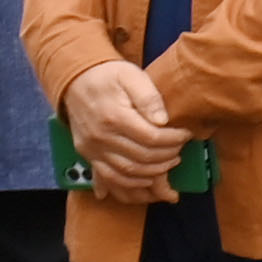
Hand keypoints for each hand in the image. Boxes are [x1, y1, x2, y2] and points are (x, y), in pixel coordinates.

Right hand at [61, 60, 190, 201]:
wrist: (75, 80)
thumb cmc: (108, 76)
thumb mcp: (131, 76)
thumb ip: (149, 97)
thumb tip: (162, 121)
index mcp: (114, 116)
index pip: (151, 138)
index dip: (174, 140)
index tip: (186, 134)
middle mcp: (100, 136)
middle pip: (141, 158)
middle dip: (167, 157)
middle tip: (180, 150)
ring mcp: (91, 148)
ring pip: (126, 173)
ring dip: (153, 173)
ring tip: (169, 163)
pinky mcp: (87, 154)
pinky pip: (108, 178)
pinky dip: (129, 185)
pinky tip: (147, 180)